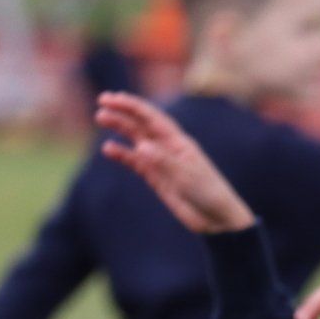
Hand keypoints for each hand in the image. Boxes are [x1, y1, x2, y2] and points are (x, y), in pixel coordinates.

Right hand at [94, 92, 255, 233]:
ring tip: (101, 118)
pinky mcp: (157, 178)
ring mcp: (162, 163)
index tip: (113, 98)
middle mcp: (169, 148)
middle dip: (123, 112)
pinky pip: (136, 162)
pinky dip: (123, 154)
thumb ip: (164, 161)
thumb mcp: (186, 176)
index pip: (153, 118)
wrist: (217, 220)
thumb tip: (141, 146)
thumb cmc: (209, 194)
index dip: (133, 106)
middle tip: (102, 102)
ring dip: (120, 128)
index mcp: (180, 142)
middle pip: (143, 124)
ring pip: (137, 140)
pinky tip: (108, 149)